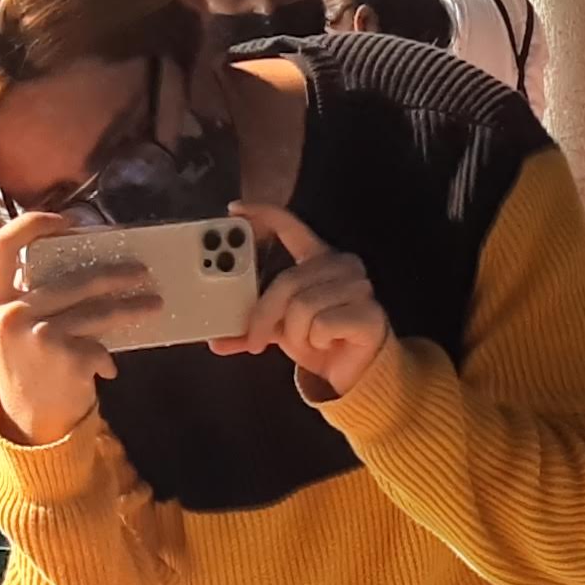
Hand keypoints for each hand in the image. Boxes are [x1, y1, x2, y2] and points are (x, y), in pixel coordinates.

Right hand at [0, 205, 164, 445]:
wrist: (28, 425)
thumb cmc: (25, 371)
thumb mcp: (10, 331)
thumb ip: (29, 298)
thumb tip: (78, 264)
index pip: (2, 244)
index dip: (34, 225)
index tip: (68, 222)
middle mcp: (10, 314)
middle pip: (71, 278)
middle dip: (113, 273)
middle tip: (140, 271)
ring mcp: (37, 336)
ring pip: (96, 311)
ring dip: (130, 307)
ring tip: (153, 304)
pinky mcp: (65, 358)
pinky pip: (99, 346)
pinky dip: (107, 358)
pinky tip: (107, 368)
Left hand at [217, 198, 391, 399]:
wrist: (354, 373)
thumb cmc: (317, 341)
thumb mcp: (278, 328)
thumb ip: (250, 327)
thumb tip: (215, 340)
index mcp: (318, 257)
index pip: (290, 225)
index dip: (263, 213)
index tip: (235, 211)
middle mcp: (341, 265)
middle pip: (287, 282)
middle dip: (265, 316)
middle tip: (255, 340)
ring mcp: (360, 287)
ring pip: (303, 308)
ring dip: (296, 335)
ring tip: (308, 342)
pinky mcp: (369, 314)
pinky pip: (321, 326)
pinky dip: (316, 343)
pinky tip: (328, 344)